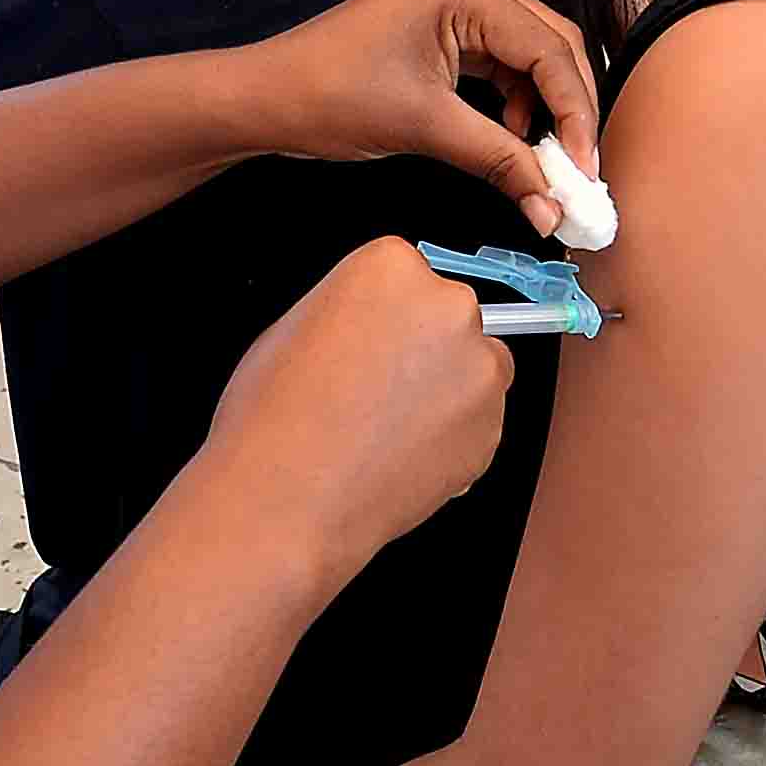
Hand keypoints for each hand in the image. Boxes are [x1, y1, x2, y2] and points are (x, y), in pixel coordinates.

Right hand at [193, 236, 515, 585]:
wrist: (284, 498)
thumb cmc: (272, 413)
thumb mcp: (297, 327)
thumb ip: (356, 313)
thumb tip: (379, 330)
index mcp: (393, 267)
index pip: (408, 274)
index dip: (385, 316)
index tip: (367, 343)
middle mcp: (450, 307)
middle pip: (452, 317)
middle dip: (426, 349)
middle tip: (378, 391)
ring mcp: (480, 371)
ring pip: (476, 371)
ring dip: (448, 392)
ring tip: (387, 432)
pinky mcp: (493, 431)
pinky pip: (479, 425)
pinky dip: (452, 440)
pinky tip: (400, 460)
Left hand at [236, 0, 600, 233]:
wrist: (264, 99)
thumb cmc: (327, 96)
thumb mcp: (424, 128)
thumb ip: (499, 162)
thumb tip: (551, 206)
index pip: (548, 48)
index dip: (576, 112)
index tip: (585, 170)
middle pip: (549, 45)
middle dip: (570, 108)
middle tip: (580, 170)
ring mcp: (453, 11)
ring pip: (528, 59)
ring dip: (546, 111)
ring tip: (549, 165)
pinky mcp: (441, 38)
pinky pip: (499, 70)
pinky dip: (516, 107)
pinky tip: (515, 143)